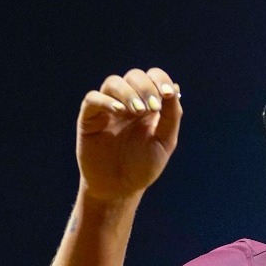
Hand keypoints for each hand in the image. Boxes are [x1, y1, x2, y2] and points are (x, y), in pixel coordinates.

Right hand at [77, 68, 182, 201]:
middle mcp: (128, 102)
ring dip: (128, 92)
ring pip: (113, 82)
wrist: (119, 189)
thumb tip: (175, 87)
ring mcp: (107, 108)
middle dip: (145, 87)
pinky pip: (93, 99)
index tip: (168, 94)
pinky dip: (106, 101)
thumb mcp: (164, 142)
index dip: (161, 79)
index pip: (153, 77)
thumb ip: (171, 116)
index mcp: (148, 104)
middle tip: (152, 108)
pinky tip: (119, 111)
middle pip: (134, 76)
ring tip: (138, 111)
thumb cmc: (143, 167)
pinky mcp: (89, 118)